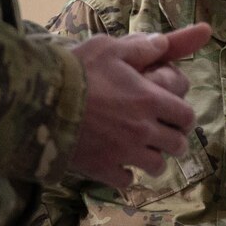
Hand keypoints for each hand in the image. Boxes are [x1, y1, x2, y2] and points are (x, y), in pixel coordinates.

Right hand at [68, 25, 210, 189]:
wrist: (38, 102)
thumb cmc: (75, 71)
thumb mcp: (109, 49)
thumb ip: (140, 48)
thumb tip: (163, 43)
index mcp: (150, 99)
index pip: (186, 116)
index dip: (184, 118)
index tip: (176, 117)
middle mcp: (143, 129)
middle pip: (178, 145)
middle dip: (174, 140)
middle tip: (162, 136)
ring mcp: (124, 152)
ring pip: (157, 166)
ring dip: (153, 159)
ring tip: (142, 151)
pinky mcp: (102, 169)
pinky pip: (126, 181)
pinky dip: (125, 175)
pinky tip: (117, 164)